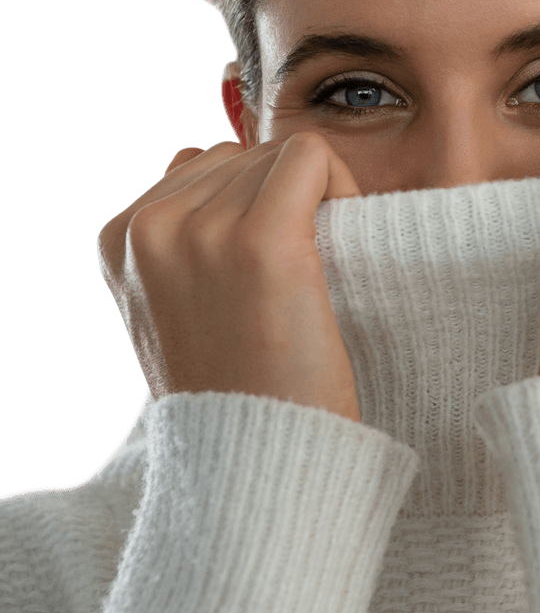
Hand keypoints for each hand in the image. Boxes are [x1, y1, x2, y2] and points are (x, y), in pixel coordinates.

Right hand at [97, 132, 363, 421]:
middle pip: (245, 155)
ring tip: (315, 267)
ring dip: (316, 195)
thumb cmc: (236, 384)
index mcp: (120, 239)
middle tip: (302, 269)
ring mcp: (200, 232)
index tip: (271, 261)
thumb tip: (211, 159)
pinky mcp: (261, 241)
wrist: (256, 459)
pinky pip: (313, 157)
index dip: (254, 201)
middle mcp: (150, 228)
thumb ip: (183, 235)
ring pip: (282, 153)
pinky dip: (342, 184)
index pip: (204, 164)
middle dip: (285, 197)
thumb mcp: (177, 306)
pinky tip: (345, 236)